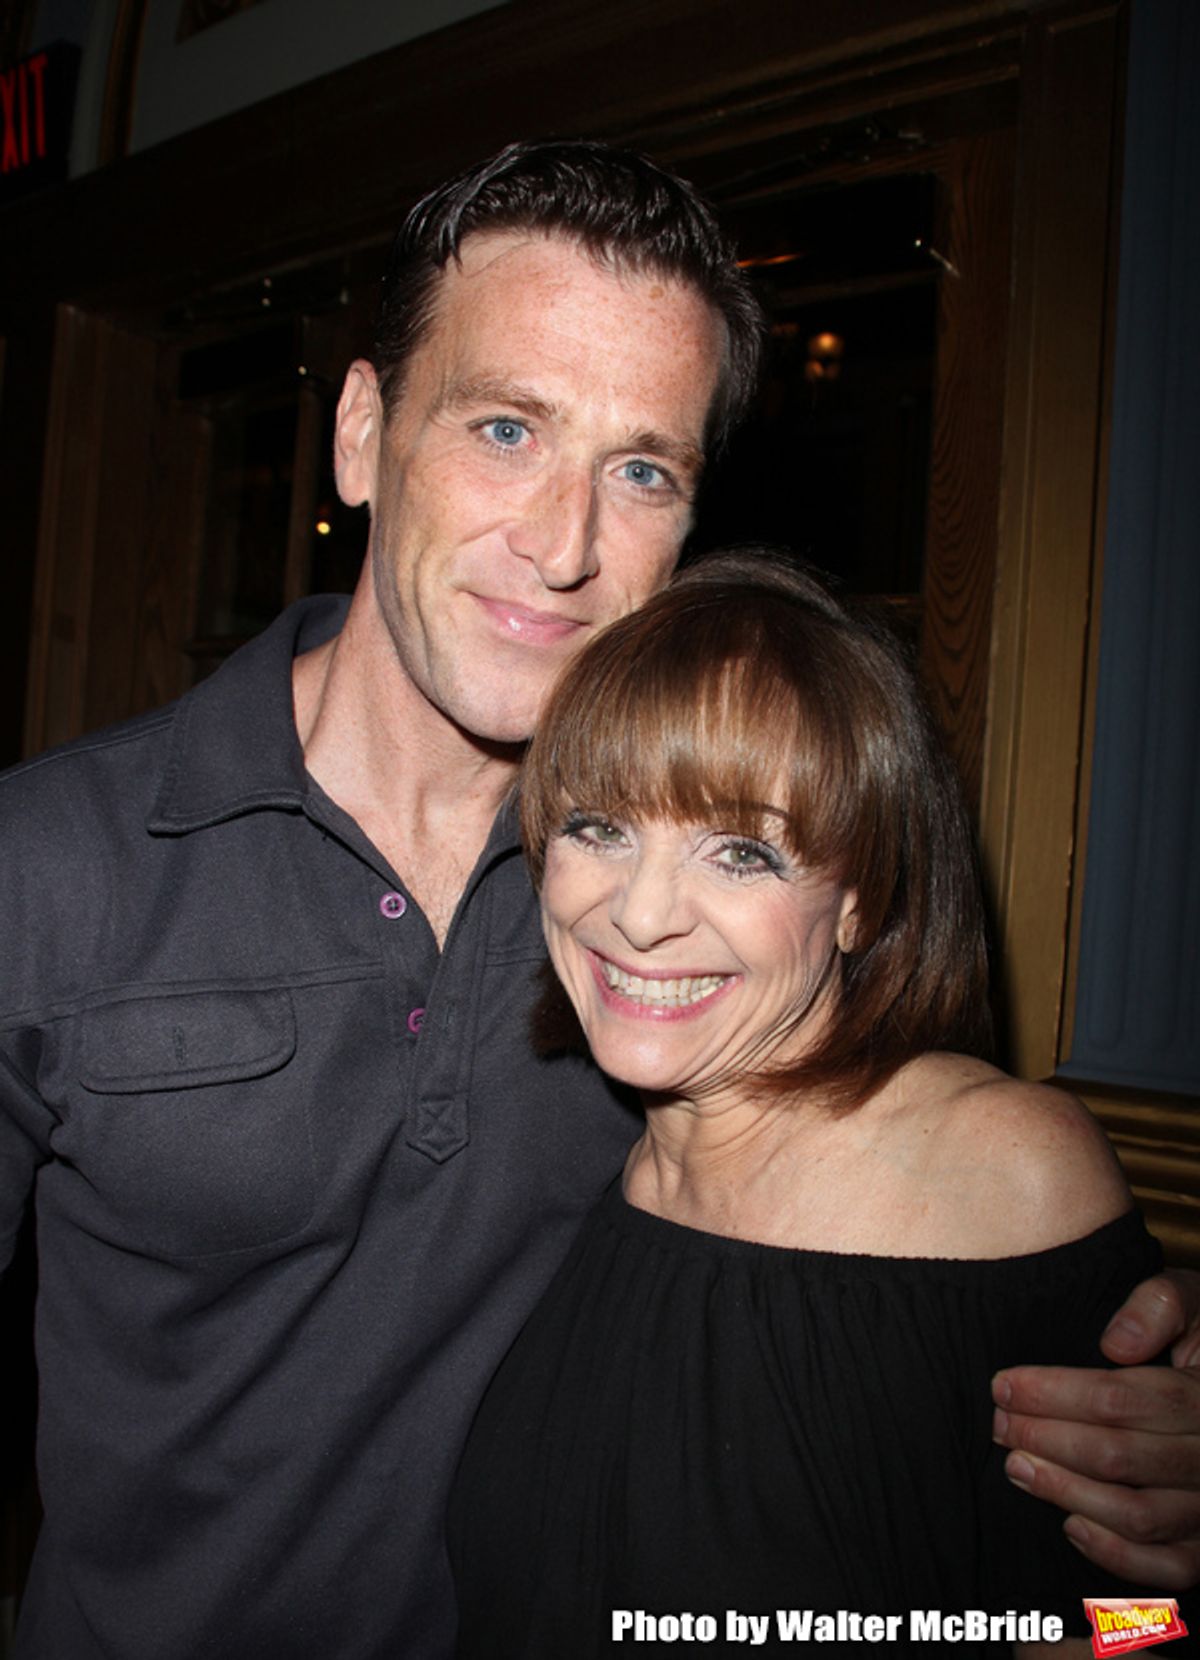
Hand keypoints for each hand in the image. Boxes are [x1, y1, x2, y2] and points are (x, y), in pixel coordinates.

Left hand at [992, 1269, 1199, 1587]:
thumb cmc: (1197, 1336)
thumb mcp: (1187, 1299)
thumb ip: (1156, 1306)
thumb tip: (1114, 1344)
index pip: (1123, 1401)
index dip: (1055, 1394)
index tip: (1003, 1386)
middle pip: (1120, 1458)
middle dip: (1046, 1440)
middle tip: (999, 1425)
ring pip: (1137, 1515)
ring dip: (1067, 1492)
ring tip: (1016, 1466)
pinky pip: (1168, 1567)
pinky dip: (1117, 1555)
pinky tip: (1070, 1525)